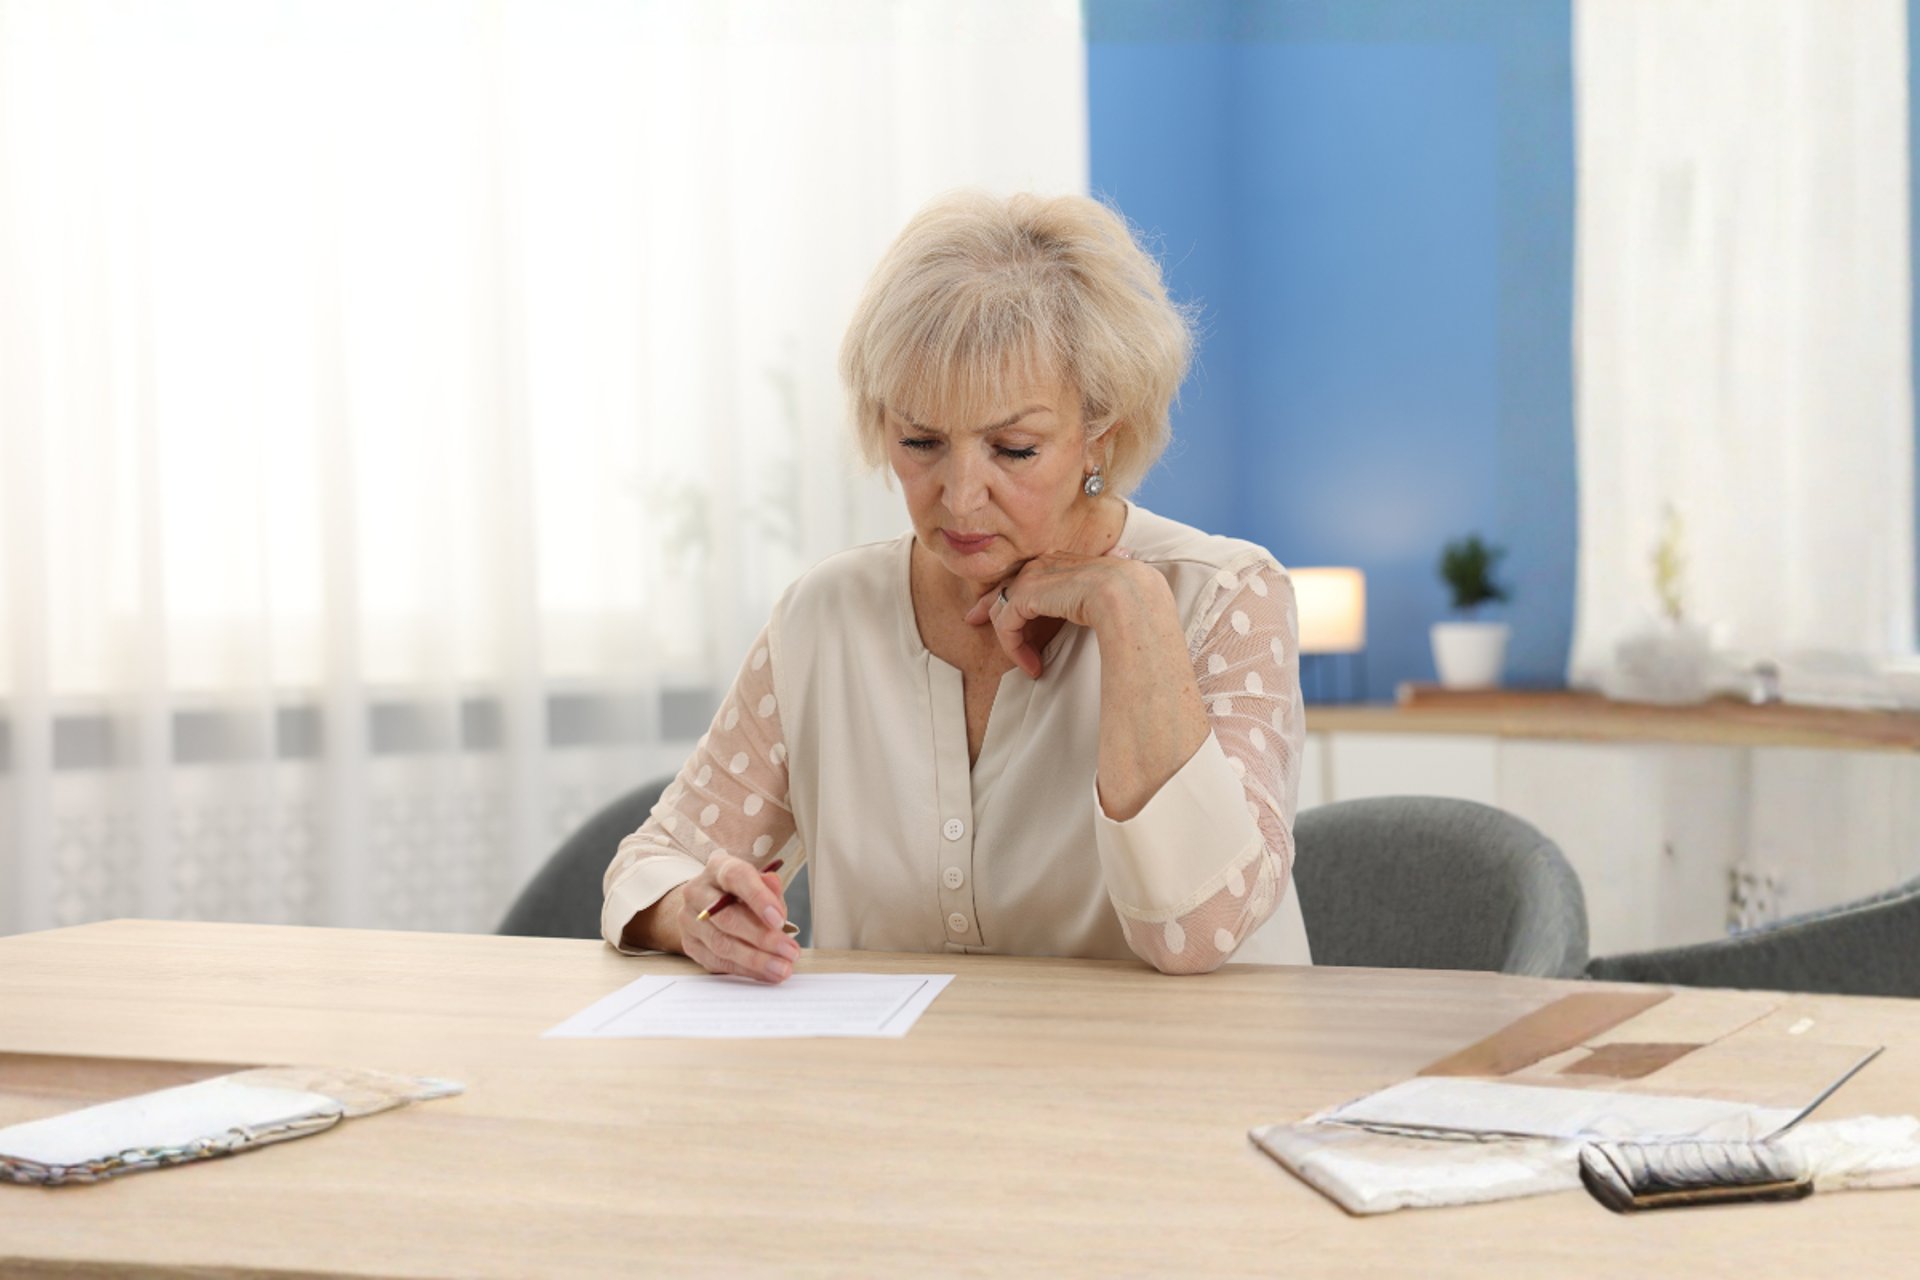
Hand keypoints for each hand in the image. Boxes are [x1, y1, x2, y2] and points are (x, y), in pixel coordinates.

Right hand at [671, 851, 799, 983]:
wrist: (707, 906)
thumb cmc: (740, 894)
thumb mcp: (759, 884)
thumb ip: (770, 888)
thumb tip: (774, 884)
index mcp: (718, 867)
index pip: (736, 877)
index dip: (758, 898)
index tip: (778, 919)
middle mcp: (698, 891)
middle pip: (727, 917)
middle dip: (762, 937)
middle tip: (789, 951)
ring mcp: (689, 919)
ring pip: (722, 944)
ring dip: (756, 959)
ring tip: (782, 967)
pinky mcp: (690, 944)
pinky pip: (718, 961)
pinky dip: (745, 969)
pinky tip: (765, 972)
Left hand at [961, 549, 1147, 677]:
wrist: (1127, 594)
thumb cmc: (1129, 598)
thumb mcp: (1106, 596)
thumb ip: (1094, 597)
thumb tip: (1114, 592)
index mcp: (1065, 559)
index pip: (1030, 575)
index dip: (1014, 592)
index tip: (1002, 609)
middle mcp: (1045, 562)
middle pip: (1007, 584)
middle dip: (989, 603)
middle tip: (973, 619)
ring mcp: (1032, 576)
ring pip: (1005, 608)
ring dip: (1013, 642)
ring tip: (1030, 666)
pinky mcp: (1024, 595)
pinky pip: (1007, 625)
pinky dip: (1015, 649)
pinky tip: (1032, 666)